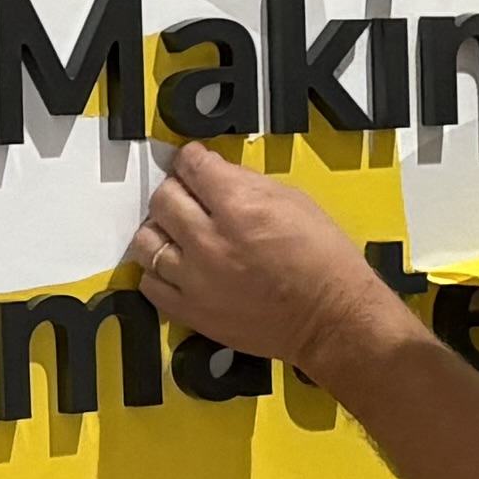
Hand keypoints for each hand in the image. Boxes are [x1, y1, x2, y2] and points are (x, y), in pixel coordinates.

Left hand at [129, 144, 387, 374]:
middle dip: (176, 189)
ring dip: (161, 230)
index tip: (195, 163)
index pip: (192, 166)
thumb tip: (218, 174)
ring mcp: (195, 278)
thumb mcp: (296, 202)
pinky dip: (158, 270)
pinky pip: (150, 283)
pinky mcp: (190, 311)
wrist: (331, 320)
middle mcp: (210, 240)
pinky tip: (177, 266)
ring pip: (147, 240)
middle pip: (163, 198)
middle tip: (189, 196)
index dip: (192, 159)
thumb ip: (249, 183)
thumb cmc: (324, 263)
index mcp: (240, 206)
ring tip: (178, 233)